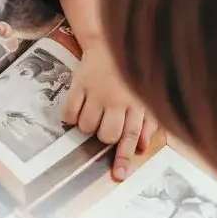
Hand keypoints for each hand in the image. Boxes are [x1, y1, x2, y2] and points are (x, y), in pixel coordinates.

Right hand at [63, 39, 157, 180]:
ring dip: (86, 126)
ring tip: (92, 113)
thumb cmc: (131, 74)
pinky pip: (68, 113)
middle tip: (104, 125)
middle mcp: (116, 99)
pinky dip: (70, 116)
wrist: (110, 42)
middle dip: (103, 136)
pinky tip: (77, 108)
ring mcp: (96, 91)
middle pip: (107, 135)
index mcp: (135, 103)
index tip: (119, 175)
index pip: (131, 135)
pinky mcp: (78, 84)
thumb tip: (143, 147)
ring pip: (86, 126)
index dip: (124, 157)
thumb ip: (147, 122)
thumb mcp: (144, 96)